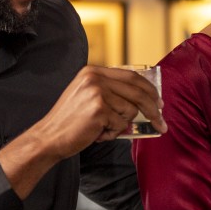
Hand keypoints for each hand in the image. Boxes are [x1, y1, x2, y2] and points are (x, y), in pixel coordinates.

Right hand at [41, 65, 163, 149]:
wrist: (49, 137)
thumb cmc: (71, 122)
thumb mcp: (88, 96)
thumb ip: (111, 92)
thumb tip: (145, 99)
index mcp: (94, 71)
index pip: (132, 76)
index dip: (149, 90)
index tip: (159, 102)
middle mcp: (95, 78)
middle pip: (138, 91)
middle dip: (153, 109)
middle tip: (161, 123)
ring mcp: (97, 92)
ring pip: (130, 110)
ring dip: (121, 124)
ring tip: (102, 128)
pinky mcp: (99, 109)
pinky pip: (121, 124)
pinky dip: (112, 133)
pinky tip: (97, 133)